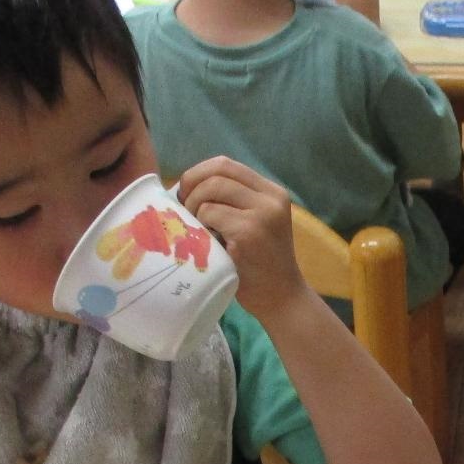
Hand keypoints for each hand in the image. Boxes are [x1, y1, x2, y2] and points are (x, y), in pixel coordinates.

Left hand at [176, 157, 310, 321]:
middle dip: (191, 187)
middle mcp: (271, 199)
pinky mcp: (249, 232)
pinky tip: (206, 242)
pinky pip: (210, 213)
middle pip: (217, 172)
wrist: (281, 298)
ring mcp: (262, 215)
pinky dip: (200, 225)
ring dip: (194, 207)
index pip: (227, 164)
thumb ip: (234, 203)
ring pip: (211, 190)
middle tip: (182, 209)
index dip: (199, 173)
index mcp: (273, 193)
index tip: (186, 192)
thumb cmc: (260, 265)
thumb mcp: (256, 224)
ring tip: (196, 228)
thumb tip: (187, 185)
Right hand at [330, 0, 380, 25]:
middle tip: (334, 6)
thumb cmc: (344, 16)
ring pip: (359, 0)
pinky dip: (357, 13)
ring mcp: (376, 6)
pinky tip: (350, 22)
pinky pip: (364, 10)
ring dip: (350, 5)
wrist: (359, 41)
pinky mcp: (377, 18)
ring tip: (341, 16)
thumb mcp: (333, 0)